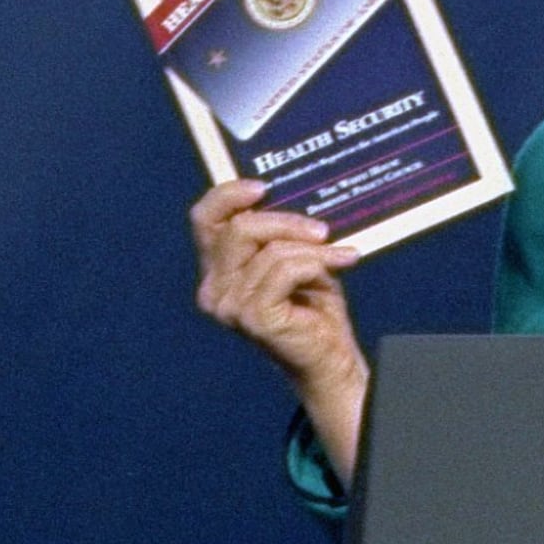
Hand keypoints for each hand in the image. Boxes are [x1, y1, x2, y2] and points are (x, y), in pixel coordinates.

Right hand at [190, 177, 368, 477]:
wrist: (329, 357)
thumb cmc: (312, 305)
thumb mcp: (290, 256)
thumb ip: (276, 232)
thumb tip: (287, 191)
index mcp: (216, 271)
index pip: (203, 221)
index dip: (228, 195)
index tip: (264, 187)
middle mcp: (213, 290)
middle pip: (240, 229)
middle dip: (285, 221)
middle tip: (321, 228)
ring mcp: (230, 306)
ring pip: (270, 249)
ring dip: (313, 248)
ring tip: (339, 253)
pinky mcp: (254, 317)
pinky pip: (286, 269)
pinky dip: (316, 263)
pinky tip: (340, 264)